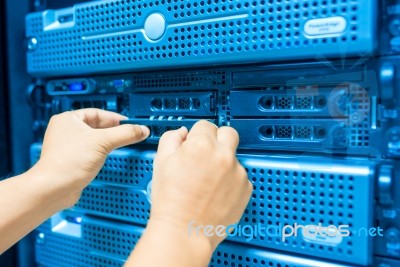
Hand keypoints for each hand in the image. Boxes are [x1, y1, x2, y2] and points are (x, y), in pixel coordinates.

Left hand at [31, 108, 149, 208]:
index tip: (129, 123)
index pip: (97, 113)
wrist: (54, 188)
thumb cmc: (68, 162)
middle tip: (128, 134)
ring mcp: (67, 146)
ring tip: (120, 144)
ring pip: (94, 139)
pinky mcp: (71, 160)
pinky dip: (101, 152)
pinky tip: (108, 157)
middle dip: (113, 130)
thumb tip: (141, 129)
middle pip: (96, 126)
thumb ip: (125, 134)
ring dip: (107, 142)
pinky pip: (90, 151)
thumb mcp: (103, 142)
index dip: (114, 118)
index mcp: (67, 119)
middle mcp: (65, 131)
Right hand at [150, 120, 251, 248]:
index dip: (197, 134)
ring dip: (224, 162)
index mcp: (202, 145)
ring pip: (234, 157)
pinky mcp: (246, 188)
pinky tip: (216, 192)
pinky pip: (240, 176)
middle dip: (218, 139)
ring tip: (208, 181)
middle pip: (229, 133)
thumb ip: (172, 139)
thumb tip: (182, 133)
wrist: (184, 231)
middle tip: (207, 154)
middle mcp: (223, 156)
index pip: (205, 125)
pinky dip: (231, 180)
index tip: (195, 143)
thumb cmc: (171, 201)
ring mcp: (238, 172)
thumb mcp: (161, 162)